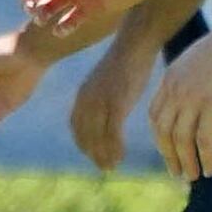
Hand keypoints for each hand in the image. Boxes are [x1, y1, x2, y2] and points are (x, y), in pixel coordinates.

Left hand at [63, 40, 152, 175]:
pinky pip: (112, 133)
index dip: (83, 142)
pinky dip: (114, 148)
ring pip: (97, 137)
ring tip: (111, 167)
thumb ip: (102, 96)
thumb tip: (106, 109)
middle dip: (93, 153)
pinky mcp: (117, 103)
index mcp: (83, 94)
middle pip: (85, 134)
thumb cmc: (126, 61)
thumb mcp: (107, 81)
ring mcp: (101, 102)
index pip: (76, 125)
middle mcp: (87, 100)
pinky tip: (120, 157)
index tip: (92, 155)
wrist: (135, 44)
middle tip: (104, 167)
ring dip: (103, 155)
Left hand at [145, 4, 211, 182]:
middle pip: (163, 130)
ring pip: (181, 139)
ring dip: (186, 162)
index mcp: (172, 78)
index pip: (156, 113)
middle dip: (169, 155)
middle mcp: (175, 88)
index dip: (161, 136)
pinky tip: (211, 170)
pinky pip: (203, 139)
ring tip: (193, 177)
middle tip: (178, 172)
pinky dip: (206, 158)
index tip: (170, 151)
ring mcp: (192, 97)